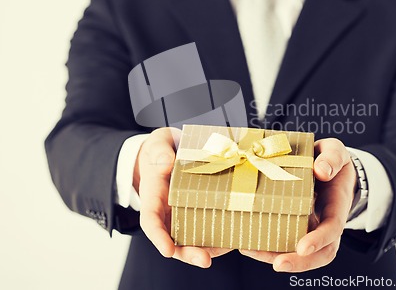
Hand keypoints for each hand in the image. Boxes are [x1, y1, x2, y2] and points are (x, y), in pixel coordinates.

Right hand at [136, 127, 232, 267]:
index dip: (159, 237)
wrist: (168, 152)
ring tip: (227, 249)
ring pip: (192, 237)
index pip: (151, 220)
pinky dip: (219, 234)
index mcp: (153, 196)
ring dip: (208, 248)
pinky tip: (234, 238)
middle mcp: (167, 210)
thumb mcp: (157, 144)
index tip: (168, 250)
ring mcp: (183, 213)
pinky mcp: (199, 210)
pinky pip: (208, 225)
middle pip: (173, 238)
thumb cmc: (160, 150)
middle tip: (205, 260)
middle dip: (188, 252)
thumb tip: (166, 164)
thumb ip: (159, 152)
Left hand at [239, 138, 356, 271]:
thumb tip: (321, 171)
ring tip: (252, 251)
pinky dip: (268, 247)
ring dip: (277, 257)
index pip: (333, 228)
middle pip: (321, 253)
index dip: (319, 239)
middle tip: (278, 264)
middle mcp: (326, 222)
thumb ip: (332, 158)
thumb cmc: (332, 160)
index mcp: (337, 205)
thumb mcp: (335, 151)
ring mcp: (312, 227)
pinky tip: (248, 243)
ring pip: (301, 254)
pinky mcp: (296, 226)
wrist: (329, 166)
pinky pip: (285, 242)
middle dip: (300, 262)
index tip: (303, 247)